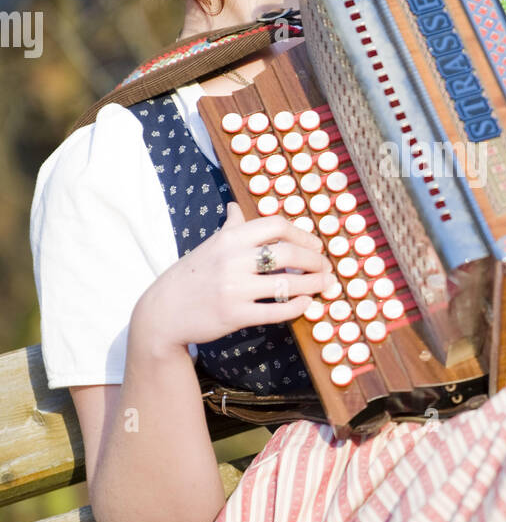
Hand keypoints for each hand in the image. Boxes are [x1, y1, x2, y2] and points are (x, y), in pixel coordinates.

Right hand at [136, 200, 336, 348]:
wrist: (163, 312)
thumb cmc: (191, 276)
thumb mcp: (210, 246)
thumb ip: (230, 227)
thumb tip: (236, 205)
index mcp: (229, 239)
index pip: (276, 226)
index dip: (302, 234)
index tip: (315, 245)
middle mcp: (232, 261)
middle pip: (287, 253)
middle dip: (314, 260)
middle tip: (326, 267)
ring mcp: (234, 289)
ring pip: (286, 283)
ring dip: (313, 284)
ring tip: (324, 285)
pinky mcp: (235, 316)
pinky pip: (276, 311)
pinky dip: (297, 307)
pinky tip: (305, 304)